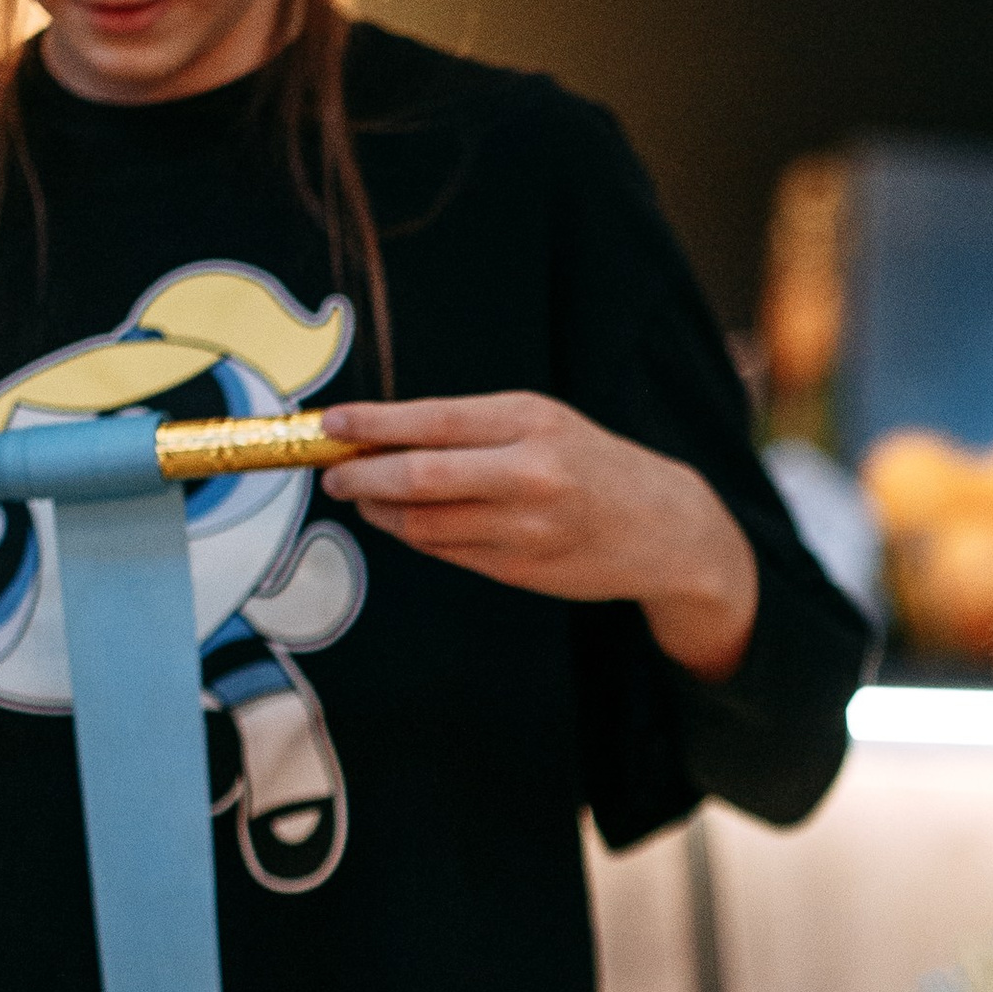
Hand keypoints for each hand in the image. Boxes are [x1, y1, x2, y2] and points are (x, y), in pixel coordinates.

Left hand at [322, 395, 758, 677]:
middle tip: (335, 475)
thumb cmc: (590, 463)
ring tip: (367, 497)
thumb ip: (470, 427)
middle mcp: (530, 475)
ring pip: (423, 523)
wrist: (663, 528)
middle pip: (419, 478)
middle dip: (362, 477)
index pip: (433, 421)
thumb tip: (380, 435)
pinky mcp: (519, 570)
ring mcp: (525, 529)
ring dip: (381, 512)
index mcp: (532, 423)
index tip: (330, 424)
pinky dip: (415, 535)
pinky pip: (445, 552)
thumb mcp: (542, 422)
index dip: (372, 425)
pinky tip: (406, 521)